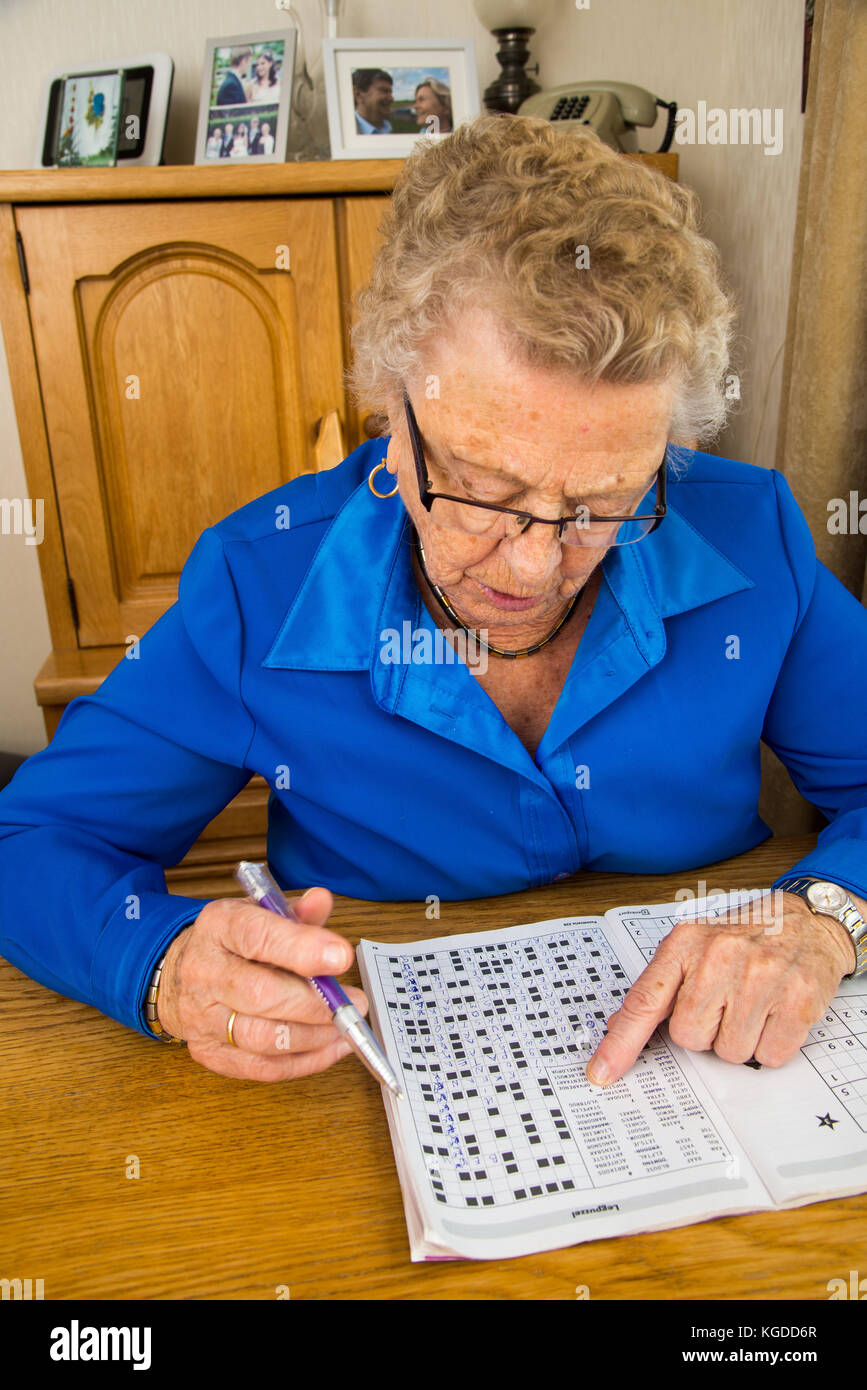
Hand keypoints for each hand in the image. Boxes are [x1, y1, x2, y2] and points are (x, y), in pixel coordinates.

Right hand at [156, 886, 368, 1081]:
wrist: (181, 974)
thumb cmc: (232, 944)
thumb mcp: (260, 914)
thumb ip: (295, 912)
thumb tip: (321, 901)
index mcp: (218, 927)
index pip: (256, 936)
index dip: (302, 948)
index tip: (341, 957)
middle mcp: (203, 971)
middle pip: (260, 994)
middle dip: (314, 1003)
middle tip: (352, 1002)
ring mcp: (202, 1017)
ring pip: (261, 1038)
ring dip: (313, 1036)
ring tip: (344, 1026)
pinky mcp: (209, 1052)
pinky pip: (260, 1068)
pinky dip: (303, 1062)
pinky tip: (329, 1047)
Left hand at [586, 891, 858, 1086]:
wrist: (807, 921)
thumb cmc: (746, 936)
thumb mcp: (694, 945)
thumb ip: (658, 985)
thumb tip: (620, 1026)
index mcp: (686, 943)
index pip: (645, 1001)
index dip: (621, 1043)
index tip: (601, 1072)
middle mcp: (720, 956)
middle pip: (689, 1038)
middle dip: (706, 1031)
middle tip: (726, 1003)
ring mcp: (761, 977)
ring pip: (729, 1052)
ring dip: (740, 1039)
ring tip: (753, 1004)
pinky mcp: (798, 999)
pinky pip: (769, 1055)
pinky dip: (772, 1044)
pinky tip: (775, 1013)